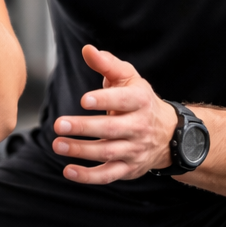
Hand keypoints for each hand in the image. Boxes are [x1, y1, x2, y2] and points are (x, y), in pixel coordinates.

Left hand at [51, 45, 179, 183]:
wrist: (168, 133)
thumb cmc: (139, 101)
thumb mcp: (129, 78)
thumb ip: (107, 64)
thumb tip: (87, 50)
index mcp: (140, 101)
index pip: (124, 101)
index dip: (105, 100)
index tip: (84, 100)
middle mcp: (139, 127)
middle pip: (112, 129)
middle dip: (85, 128)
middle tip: (59, 124)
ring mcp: (135, 150)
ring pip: (108, 153)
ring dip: (81, 151)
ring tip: (57, 144)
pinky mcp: (129, 169)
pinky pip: (108, 175)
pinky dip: (88, 176)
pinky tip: (68, 171)